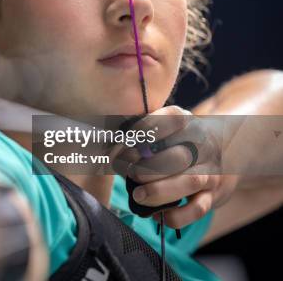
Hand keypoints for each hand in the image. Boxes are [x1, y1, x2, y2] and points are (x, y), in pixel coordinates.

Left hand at [112, 106, 238, 228]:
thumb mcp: (166, 129)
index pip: (171, 118)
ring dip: (159, 191)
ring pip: (190, 182)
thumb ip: (142, 133)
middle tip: (130, 173)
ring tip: (138, 195)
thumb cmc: (180, 143)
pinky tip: (159, 215)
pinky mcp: (214, 196)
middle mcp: (203, 146)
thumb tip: (110, 144)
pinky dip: (177, 215)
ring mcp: (212, 172)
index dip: (144, 130)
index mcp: (188, 124)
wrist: (224, 156)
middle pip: (178, 156)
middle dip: (148, 168)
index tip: (125, 142)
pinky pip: (198, 209)